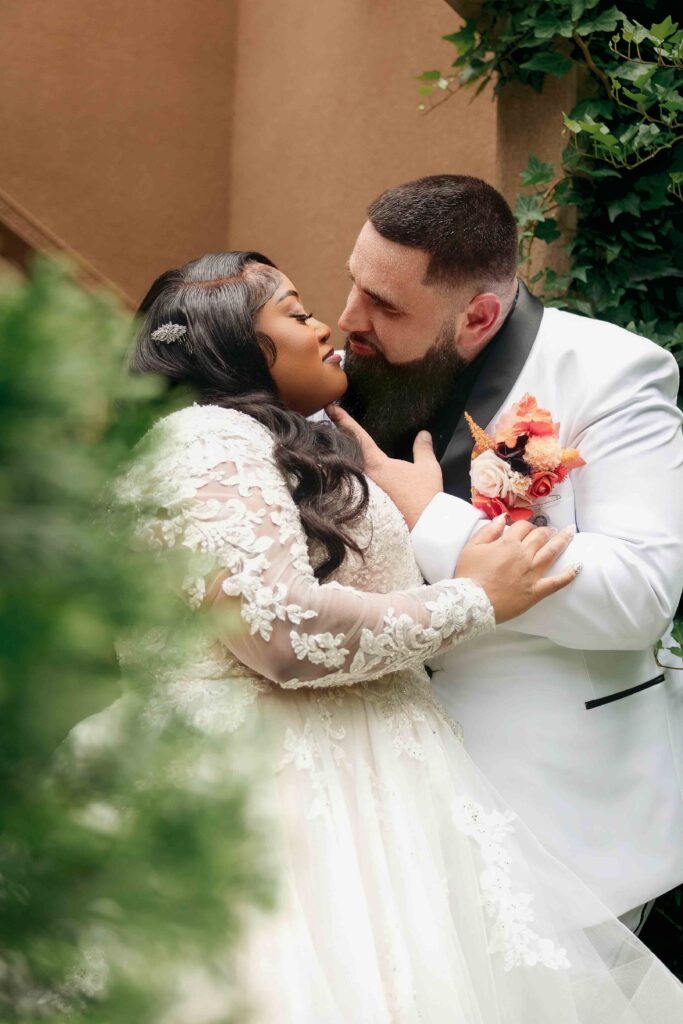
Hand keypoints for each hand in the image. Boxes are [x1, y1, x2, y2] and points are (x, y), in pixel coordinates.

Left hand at [325, 404, 441, 528]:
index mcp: (376, 464)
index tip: (330, 407)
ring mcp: (363, 493)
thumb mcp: (428, 468)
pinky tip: (340, 477)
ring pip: (346, 471)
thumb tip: (423, 434)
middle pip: (344, 454)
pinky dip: (344, 478)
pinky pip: (351, 487)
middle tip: (322, 426)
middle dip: (333, 439)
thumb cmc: (425, 496)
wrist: (424, 527)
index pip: (356, 437)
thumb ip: (423, 449)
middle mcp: (364, 478)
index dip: (343, 420)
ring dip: (336, 459)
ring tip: (326, 447)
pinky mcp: (365, 507)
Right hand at [455, 518, 579, 623]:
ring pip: (552, 552)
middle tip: (550, 530)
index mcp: (508, 543)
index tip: (526, 528)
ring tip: (570, 533)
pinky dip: (570, 574)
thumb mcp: (471, 547)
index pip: (523, 526)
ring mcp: (533, 573)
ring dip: (562, 541)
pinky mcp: (537, 591)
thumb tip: (502, 518)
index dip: (526, 525)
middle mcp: (524, 555)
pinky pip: (557, 581)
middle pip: (540, 536)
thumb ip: (488, 530)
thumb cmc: (468, 575)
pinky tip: (579, 566)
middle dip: (546, 530)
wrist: (471, 603)